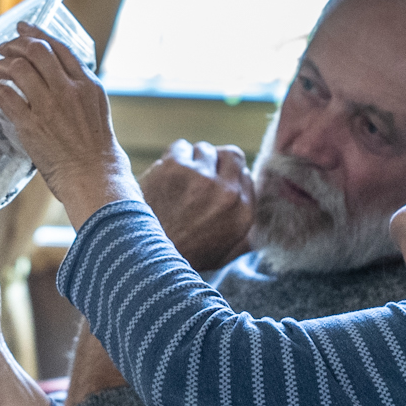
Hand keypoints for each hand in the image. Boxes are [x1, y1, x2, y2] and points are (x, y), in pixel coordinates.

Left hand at [0, 23, 138, 225]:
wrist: (95, 177)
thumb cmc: (96, 150)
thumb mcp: (96, 109)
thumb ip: (79, 89)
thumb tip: (58, 76)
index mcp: (88, 84)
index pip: (60, 47)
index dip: (38, 34)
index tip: (23, 29)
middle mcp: (69, 89)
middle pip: (37, 51)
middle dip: (16, 45)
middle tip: (4, 49)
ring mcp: (50, 106)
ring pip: (19, 68)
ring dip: (0, 66)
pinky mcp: (31, 125)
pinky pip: (5, 96)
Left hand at [142, 140, 253, 270]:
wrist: (144, 259)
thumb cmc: (183, 257)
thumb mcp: (224, 254)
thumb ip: (245, 237)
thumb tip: (261, 228)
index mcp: (242, 212)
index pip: (247, 175)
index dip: (230, 176)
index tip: (217, 182)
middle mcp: (227, 191)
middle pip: (232, 155)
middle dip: (217, 163)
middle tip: (200, 175)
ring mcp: (200, 175)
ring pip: (204, 149)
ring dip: (194, 160)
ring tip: (181, 179)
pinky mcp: (175, 166)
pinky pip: (181, 147)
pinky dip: (174, 157)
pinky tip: (167, 175)